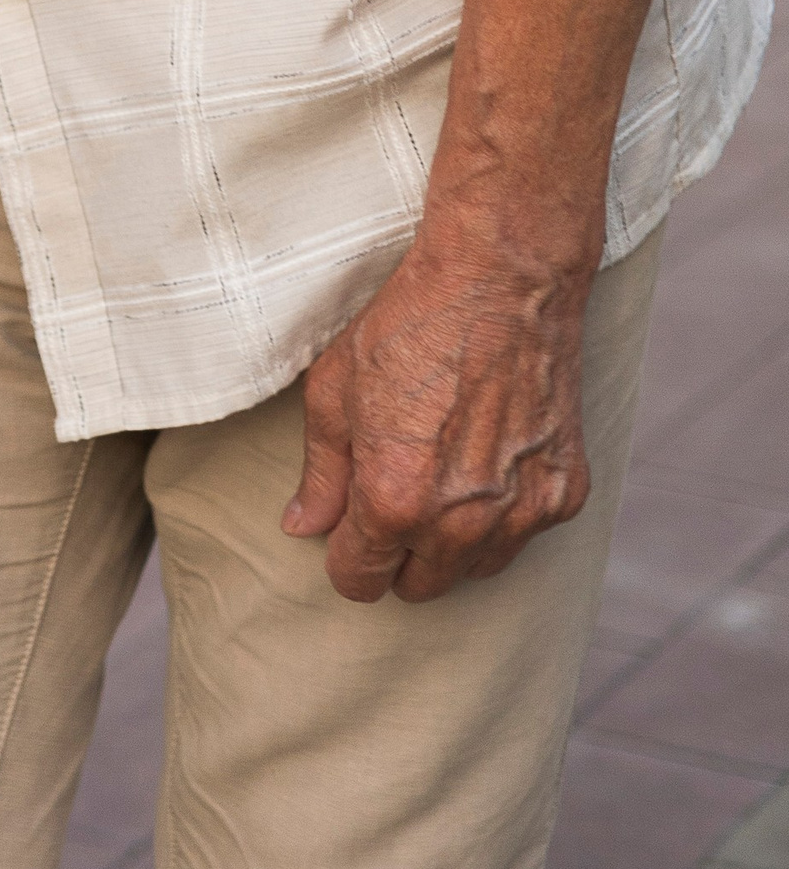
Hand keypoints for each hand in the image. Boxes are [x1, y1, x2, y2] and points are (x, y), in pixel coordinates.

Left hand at [283, 209, 596, 604]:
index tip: (347, 526)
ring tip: (441, 469)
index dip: (345, 554)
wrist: (503, 280)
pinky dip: (502, 512)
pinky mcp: (567, 494)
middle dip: (396, 551)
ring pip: (473, 569)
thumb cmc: (409, 325)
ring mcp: (522, 513)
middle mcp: (462, 523)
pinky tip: (488, 455)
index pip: (360, 581)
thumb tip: (302, 527)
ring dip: (450, 540)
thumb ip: (321, 474)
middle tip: (392, 489)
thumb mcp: (335, 391)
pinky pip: (523, 535)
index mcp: (394, 500)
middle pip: (418, 588)